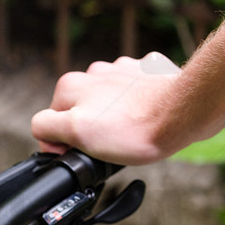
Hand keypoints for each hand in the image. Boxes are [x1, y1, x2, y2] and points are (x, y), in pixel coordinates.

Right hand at [31, 54, 181, 164]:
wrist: (181, 114)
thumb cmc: (133, 130)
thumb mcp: (78, 134)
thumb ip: (49, 128)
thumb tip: (43, 132)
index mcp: (70, 86)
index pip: (49, 121)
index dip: (61, 144)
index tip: (81, 154)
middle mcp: (92, 72)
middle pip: (76, 111)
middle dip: (87, 128)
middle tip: (106, 145)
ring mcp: (120, 70)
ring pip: (104, 102)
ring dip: (111, 117)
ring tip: (128, 132)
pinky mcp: (145, 72)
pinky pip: (131, 93)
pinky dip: (134, 106)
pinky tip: (144, 117)